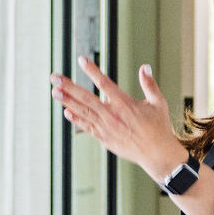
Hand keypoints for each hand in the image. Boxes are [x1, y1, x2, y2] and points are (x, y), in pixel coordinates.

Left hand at [49, 59, 187, 181]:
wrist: (156, 154)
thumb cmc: (159, 127)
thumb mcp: (158, 103)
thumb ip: (149, 84)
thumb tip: (145, 67)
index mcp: (125, 104)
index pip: (104, 83)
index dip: (92, 71)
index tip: (81, 60)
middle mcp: (112, 115)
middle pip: (86, 98)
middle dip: (68, 86)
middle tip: (54, 78)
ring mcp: (106, 128)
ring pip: (83, 112)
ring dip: (67, 101)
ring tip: (54, 91)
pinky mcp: (104, 138)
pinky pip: (87, 127)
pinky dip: (76, 119)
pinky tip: (66, 112)